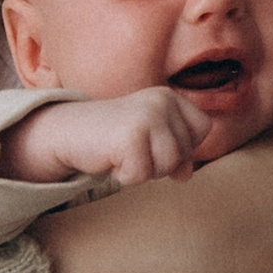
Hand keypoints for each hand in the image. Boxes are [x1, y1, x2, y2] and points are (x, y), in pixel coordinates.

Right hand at [0, 88, 210, 185]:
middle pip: (184, 152)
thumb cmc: (113, 137)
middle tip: (130, 147)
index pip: (203, 129)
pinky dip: (124, 175)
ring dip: (143, 170)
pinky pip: (141, 176)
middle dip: (158, 161)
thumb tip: (187, 175)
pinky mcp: (129, 136)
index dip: (183, 145)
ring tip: (122, 153)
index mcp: (171, 96)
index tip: (153, 141)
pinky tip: (110, 158)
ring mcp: (146, 116)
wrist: (69, 132)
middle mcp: (162, 100)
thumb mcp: (152, 141)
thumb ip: (178, 154)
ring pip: (167, 166)